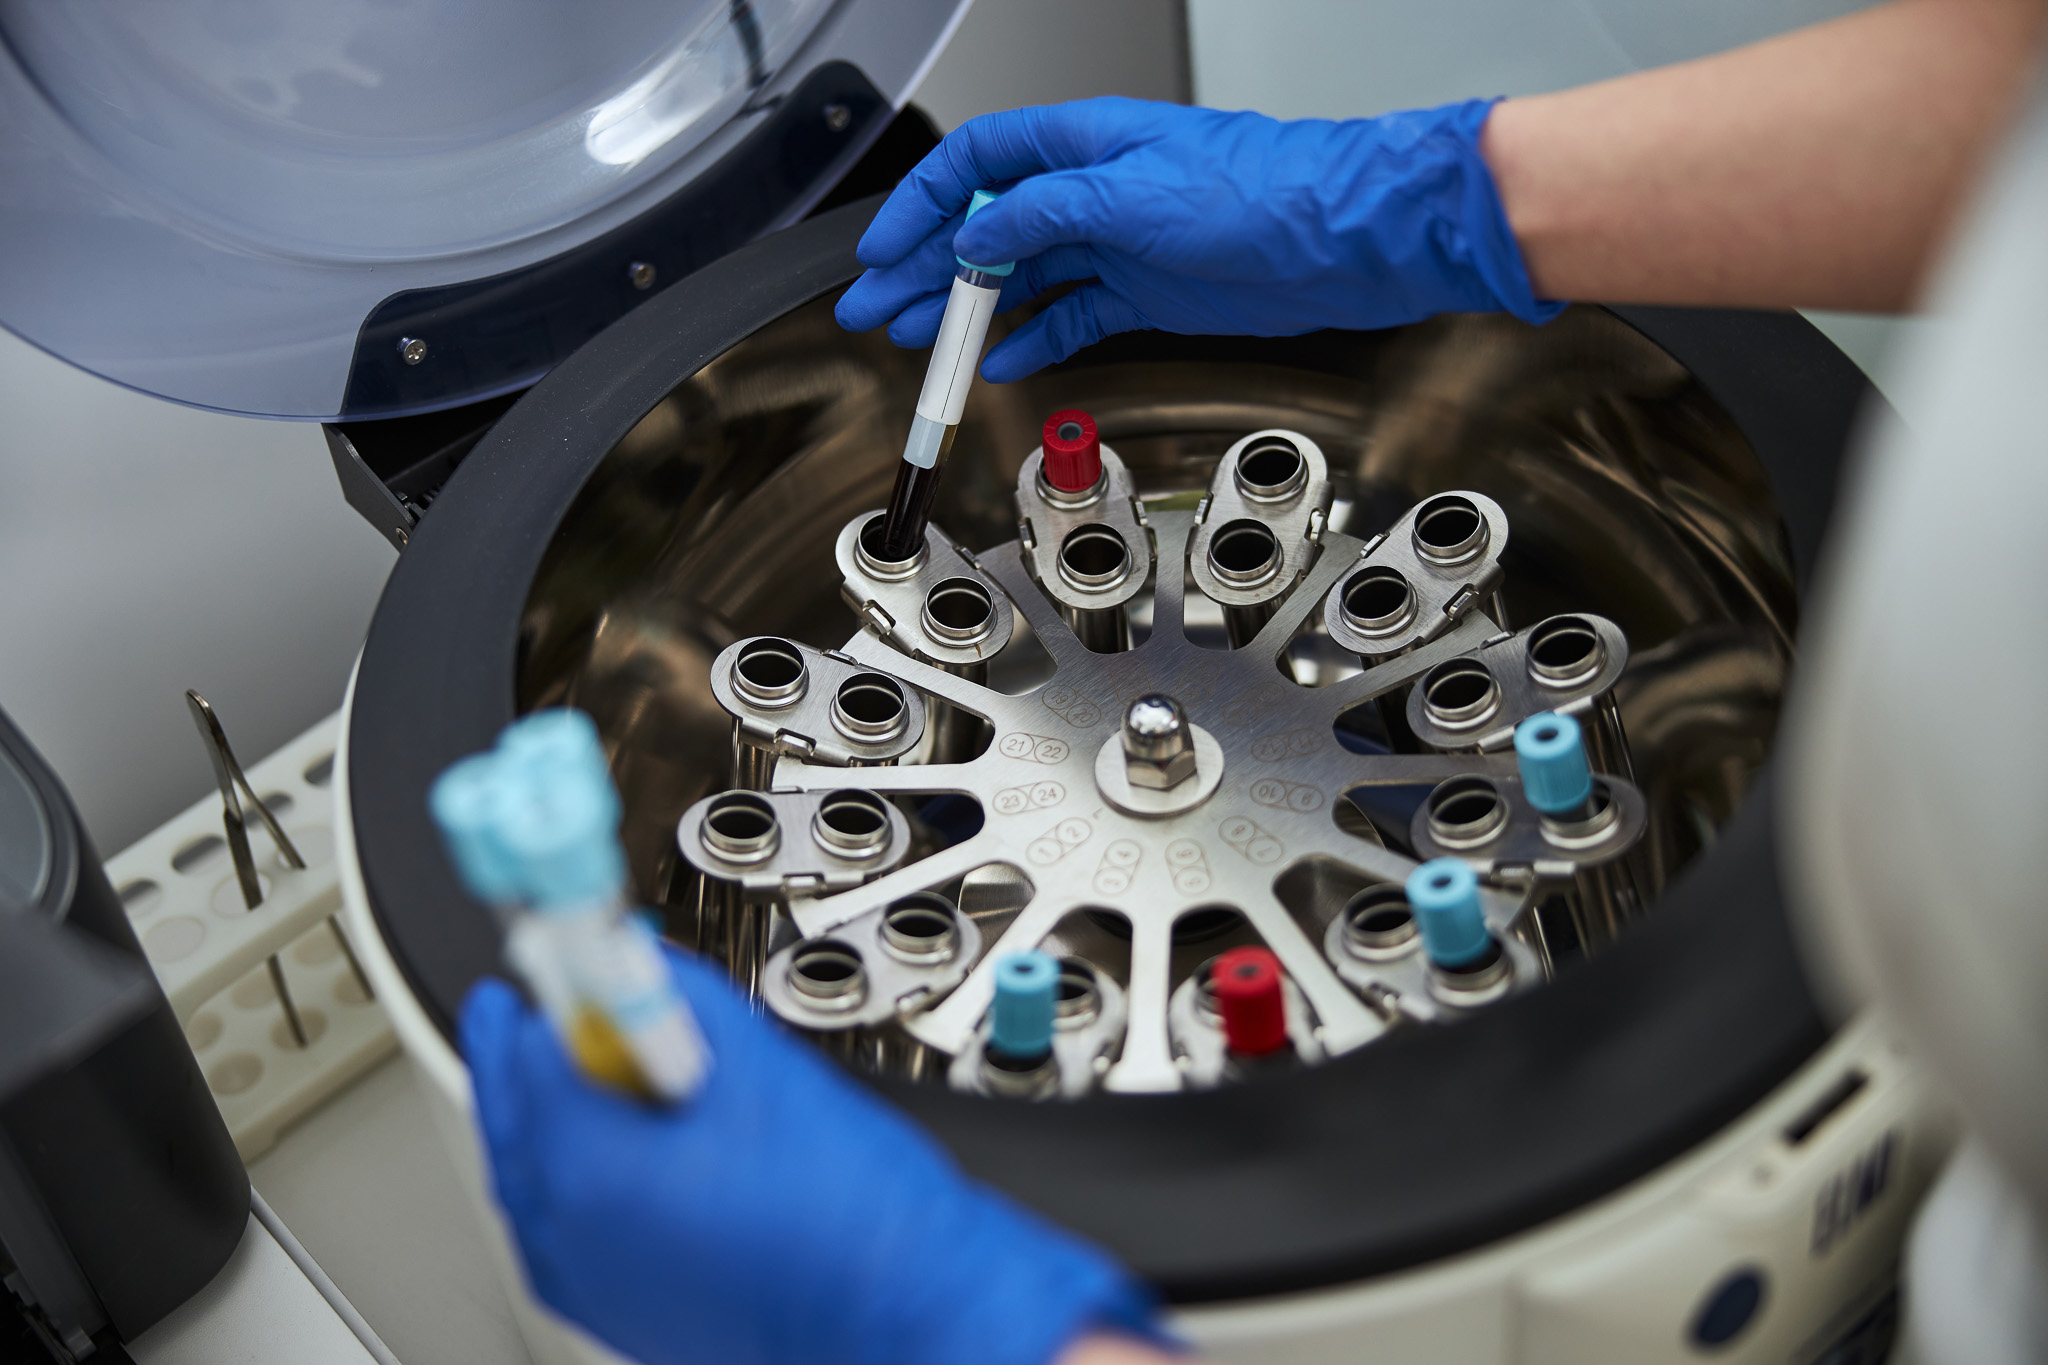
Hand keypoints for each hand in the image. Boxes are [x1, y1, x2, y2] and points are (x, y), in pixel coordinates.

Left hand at [461, 949, 1164, 1364]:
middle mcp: (569, 1241)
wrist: (906, 1308)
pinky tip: (632, 1152)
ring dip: (551, 1124)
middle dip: (527, 1061)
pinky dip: (582, 1182)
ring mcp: (593, 1288)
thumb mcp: (761, 1066)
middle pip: (515, 1126)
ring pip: (538, 1185)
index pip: (522, 1057)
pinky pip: (572, 1233)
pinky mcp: (625, 1317)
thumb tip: (635, 962)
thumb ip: (676, 1000)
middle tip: (543, 1010)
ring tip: (592, 1074)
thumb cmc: (852, 1212)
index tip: (543, 962)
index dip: (538, 998)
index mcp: (588, 1171)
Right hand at [834, 97, 1560, 382]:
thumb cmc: (1262, 189)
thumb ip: (1044, 215)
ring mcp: (1117, 243)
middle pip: (986, 227)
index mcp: (1083, 143)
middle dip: (926, 269)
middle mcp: (1093, 190)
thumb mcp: (1132, 193)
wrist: (1343, 239)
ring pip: (1021, 278)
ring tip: (922, 344)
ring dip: (968, 311)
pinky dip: (1033, 340)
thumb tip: (976, 234)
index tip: (882, 252)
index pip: (976, 165)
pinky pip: (1072, 316)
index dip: (921, 207)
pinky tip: (1001, 361)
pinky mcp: (1146, 291)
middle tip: (878, 312)